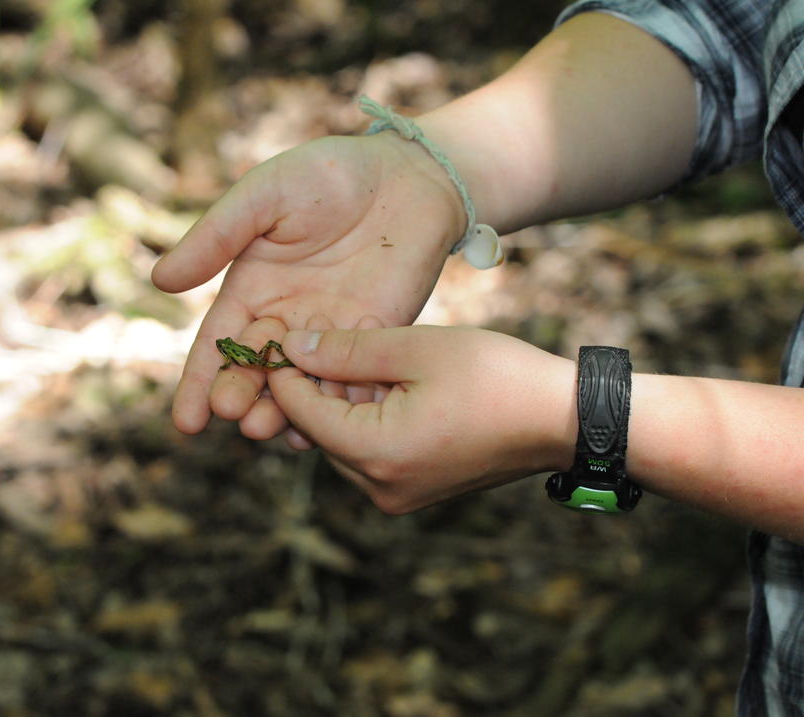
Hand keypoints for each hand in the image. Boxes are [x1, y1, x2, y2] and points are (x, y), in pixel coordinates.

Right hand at [152, 132, 466, 438]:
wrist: (408, 175)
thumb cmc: (327, 175)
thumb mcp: (262, 197)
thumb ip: (216, 238)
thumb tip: (160, 281)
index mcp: (251, 290)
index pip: (217, 345)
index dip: (199, 382)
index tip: (187, 421)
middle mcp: (286, 320)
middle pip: (255, 371)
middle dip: (239, 395)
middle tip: (231, 413)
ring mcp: (330, 333)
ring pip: (299, 385)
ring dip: (282, 411)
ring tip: (266, 429)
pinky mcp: (373, 338)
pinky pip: (350, 381)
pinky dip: (335, 407)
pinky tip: (322, 430)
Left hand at [267, 326, 575, 513]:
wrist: (562, 420)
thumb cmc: (496, 377)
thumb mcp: (415, 349)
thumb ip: (347, 351)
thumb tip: (292, 348)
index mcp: (376, 455)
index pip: (300, 412)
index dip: (285, 371)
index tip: (282, 334)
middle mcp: (379, 487)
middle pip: (317, 431)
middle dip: (315, 385)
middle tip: (321, 338)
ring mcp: (396, 496)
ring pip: (341, 442)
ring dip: (340, 402)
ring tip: (357, 357)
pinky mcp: (412, 492)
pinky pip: (368, 454)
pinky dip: (365, 419)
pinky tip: (383, 383)